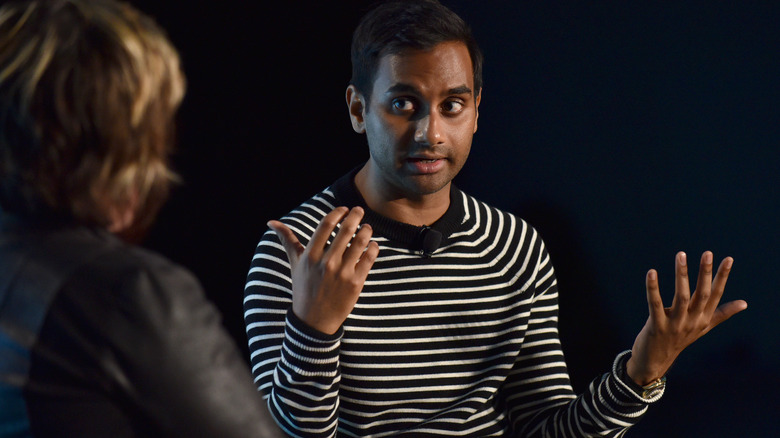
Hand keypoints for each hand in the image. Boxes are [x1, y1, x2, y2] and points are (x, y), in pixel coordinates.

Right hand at [268, 206, 379, 334]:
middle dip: (355, 216)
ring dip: (366, 230)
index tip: (344, 209)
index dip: (337, 213)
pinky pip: (369, 258)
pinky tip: (373, 244)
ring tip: (367, 227)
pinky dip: (373, 247)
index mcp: (310, 256)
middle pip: (345, 231)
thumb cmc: (303, 288)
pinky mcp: (356, 283)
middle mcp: (326, 263)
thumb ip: (287, 240)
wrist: (314, 320)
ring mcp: (342, 273)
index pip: (326, 225)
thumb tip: (271, 222)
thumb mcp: (294, 264)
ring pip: (360, 242)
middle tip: (359, 210)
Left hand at [627, 251, 747, 385]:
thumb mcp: (702, 327)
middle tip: (708, 253)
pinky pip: (656, 305)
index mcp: (703, 319)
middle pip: (701, 294)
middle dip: (705, 273)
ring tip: (681, 254)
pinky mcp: (657, 327)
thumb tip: (744, 303)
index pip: (716, 295)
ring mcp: (675, 325)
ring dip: (681, 275)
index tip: (728, 259)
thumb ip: (722, 314)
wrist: (656, 362)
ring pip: (681, 297)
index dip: (722, 277)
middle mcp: (692, 322)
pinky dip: (653, 288)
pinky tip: (651, 272)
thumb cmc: (679, 340)